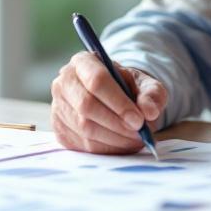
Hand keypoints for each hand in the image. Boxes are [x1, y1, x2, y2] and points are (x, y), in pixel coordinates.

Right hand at [50, 52, 167, 153]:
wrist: (113, 98)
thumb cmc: (128, 88)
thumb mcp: (146, 84)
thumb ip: (152, 94)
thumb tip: (149, 112)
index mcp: (83, 62)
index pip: (97, 80)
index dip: (118, 102)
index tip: (139, 119)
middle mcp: (64, 82)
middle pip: (86, 106)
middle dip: (117, 123)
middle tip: (139, 132)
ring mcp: (58, 106)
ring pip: (84, 128)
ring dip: (114, 138)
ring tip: (135, 139)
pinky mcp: (59, 129)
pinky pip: (82, 144)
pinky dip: (107, 148)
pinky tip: (122, 144)